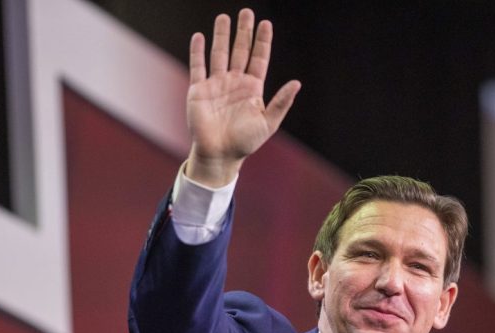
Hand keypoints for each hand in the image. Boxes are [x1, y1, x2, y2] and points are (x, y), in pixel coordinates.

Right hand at [186, 8, 300, 186]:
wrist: (220, 155)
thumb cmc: (245, 142)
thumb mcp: (268, 123)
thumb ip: (281, 102)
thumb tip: (297, 83)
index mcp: (252, 89)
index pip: (259, 58)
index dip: (262, 41)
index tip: (266, 24)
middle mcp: (235, 82)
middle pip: (240, 50)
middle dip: (243, 31)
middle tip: (246, 12)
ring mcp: (216, 85)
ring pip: (219, 54)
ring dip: (221, 36)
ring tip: (223, 17)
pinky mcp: (198, 91)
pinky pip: (198, 66)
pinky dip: (197, 51)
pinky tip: (199, 36)